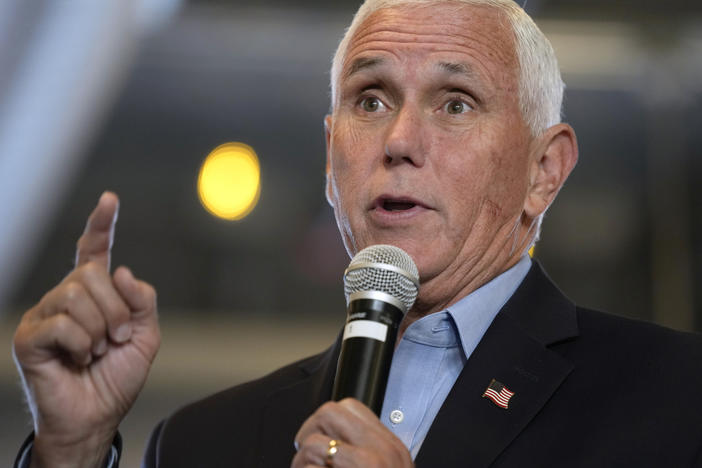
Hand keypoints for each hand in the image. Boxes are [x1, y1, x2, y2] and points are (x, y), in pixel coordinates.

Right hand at [12, 192, 159, 467]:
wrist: (97, 416)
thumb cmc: (117, 376)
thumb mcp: (145, 336)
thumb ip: (142, 301)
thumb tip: (121, 269)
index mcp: (94, 294)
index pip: (94, 251)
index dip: (101, 225)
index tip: (110, 199)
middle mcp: (65, 297)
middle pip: (92, 274)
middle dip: (116, 309)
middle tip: (116, 339)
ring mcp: (45, 315)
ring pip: (76, 294)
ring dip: (100, 327)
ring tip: (98, 350)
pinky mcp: (29, 336)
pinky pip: (61, 322)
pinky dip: (81, 343)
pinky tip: (79, 359)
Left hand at [292, 398, 413, 467]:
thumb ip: (370, 453)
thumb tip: (338, 441)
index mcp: (394, 448)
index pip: (352, 406)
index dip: (328, 420)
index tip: (321, 438)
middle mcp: (384, 452)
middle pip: (329, 412)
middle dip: (309, 432)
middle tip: (307, 457)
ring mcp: (369, 463)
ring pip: (313, 442)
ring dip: (302, 462)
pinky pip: (310, 466)